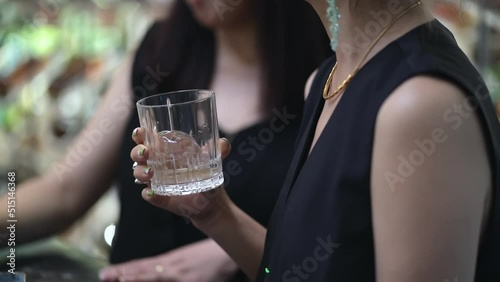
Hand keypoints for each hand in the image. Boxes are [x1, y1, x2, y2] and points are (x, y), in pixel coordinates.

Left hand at [99, 239, 237, 281]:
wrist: (228, 252)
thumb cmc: (208, 256)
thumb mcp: (187, 260)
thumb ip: (172, 266)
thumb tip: (158, 271)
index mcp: (170, 261)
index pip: (143, 266)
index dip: (125, 269)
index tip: (107, 272)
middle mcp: (172, 267)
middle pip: (144, 270)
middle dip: (122, 274)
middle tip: (104, 275)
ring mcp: (181, 274)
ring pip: (154, 275)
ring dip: (135, 276)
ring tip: (118, 277)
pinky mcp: (191, 280)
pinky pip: (170, 281)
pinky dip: (157, 280)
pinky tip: (146, 279)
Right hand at [130, 128, 231, 226]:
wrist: (211, 201)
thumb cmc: (207, 175)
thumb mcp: (213, 161)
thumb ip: (219, 150)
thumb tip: (223, 143)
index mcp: (165, 151)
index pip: (147, 139)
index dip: (140, 134)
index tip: (140, 132)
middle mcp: (157, 165)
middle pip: (138, 155)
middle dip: (137, 152)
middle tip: (146, 152)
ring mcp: (157, 182)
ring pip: (139, 174)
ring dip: (140, 172)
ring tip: (150, 172)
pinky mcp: (161, 198)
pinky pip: (150, 197)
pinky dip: (149, 195)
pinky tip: (150, 193)